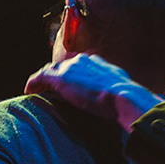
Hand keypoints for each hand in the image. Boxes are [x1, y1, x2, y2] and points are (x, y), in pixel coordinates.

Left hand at [25, 53, 158, 130]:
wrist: (124, 98)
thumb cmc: (129, 100)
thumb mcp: (125, 91)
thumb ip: (122, 92)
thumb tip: (135, 103)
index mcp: (98, 62)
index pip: (78, 64)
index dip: (71, 74)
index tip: (69, 83)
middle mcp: (82, 60)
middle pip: (62, 66)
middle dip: (55, 76)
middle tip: (49, 88)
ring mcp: (70, 68)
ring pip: (49, 71)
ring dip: (43, 81)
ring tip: (38, 91)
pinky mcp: (59, 78)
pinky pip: (39, 78)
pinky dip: (33, 84)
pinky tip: (29, 91)